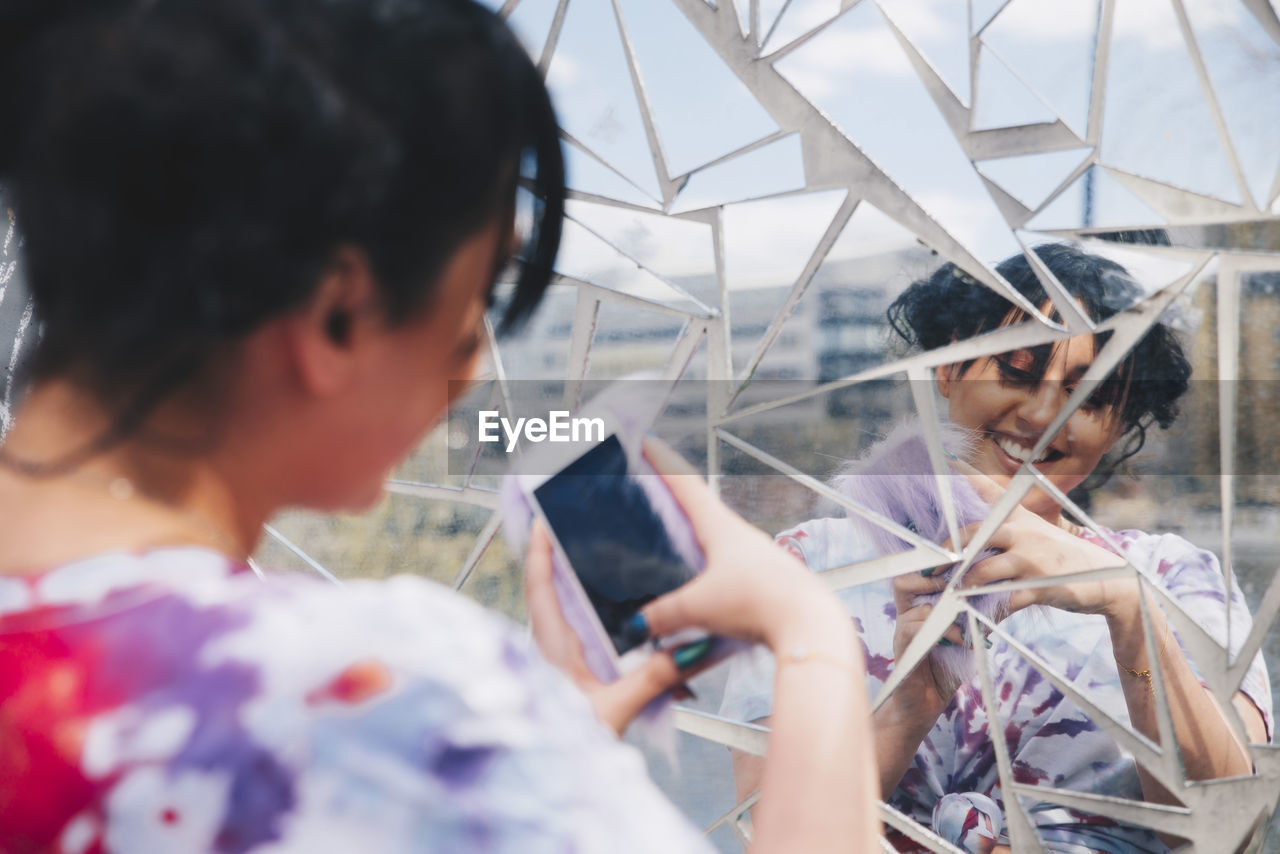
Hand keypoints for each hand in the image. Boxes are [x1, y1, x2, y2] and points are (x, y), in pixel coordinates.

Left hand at [524, 524, 698, 735]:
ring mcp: (559, 667)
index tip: (543, 519)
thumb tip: (689, 647)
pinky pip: (582, 643)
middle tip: (581, 531)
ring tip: (603, 568)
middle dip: (563, 562)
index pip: (539, 588)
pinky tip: (624, 627)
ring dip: (581, 594)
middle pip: (551, 595)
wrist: (556, 788)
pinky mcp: (572, 683)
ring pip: (567, 619)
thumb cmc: (570, 749)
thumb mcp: (616, 709)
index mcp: (551, 649)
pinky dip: (598, 626)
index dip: (539, 551)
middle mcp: (550, 652)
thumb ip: (653, 678)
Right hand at [635, 440, 850, 652]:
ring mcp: (758, 556)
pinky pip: (733, 565)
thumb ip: (663, 614)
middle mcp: (741, 535)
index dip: (662, 462)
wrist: (810, 626)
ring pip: (718, 537)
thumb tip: (637, 623)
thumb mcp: (699, 608)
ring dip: (696, 534)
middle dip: (676, 498)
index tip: (646, 442)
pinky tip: (708, 583)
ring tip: (675, 540)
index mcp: (721, 528)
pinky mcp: (769, 580)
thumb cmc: (759, 603)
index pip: (685, 485)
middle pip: (702, 507)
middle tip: (653, 490)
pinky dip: (713, 565)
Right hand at [884, 568, 966, 721]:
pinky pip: (916, 630)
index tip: (961, 563)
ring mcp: (902, 633)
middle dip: (932, 578)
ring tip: (966, 615)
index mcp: (918, 609)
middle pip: (904, 582)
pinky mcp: (902, 651)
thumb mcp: (965, 639)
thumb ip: (976, 617)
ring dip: (946, 609)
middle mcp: (906, 617)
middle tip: (958, 583)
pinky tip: (962, 641)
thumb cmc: (944, 671)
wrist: (922, 707)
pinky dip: (945, 633)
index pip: (917, 576)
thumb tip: (1005, 596)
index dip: (933, 566)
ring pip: (917, 606)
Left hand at [940, 465, 1135, 617]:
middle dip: (949, 551)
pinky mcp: (1040, 586)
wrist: (1107, 579)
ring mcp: (1032, 559)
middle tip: (929, 569)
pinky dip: (986, 612)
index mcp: (1019, 517)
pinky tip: (975, 620)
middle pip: (974, 533)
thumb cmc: (1060, 557)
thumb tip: (969, 529)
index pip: (987, 489)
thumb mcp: (1036, 532)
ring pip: (982, 571)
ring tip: (950, 596)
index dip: (964, 475)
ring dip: (962, 587)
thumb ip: (1005, 527)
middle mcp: (1023, 532)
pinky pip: (1003, 601)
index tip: (944, 460)